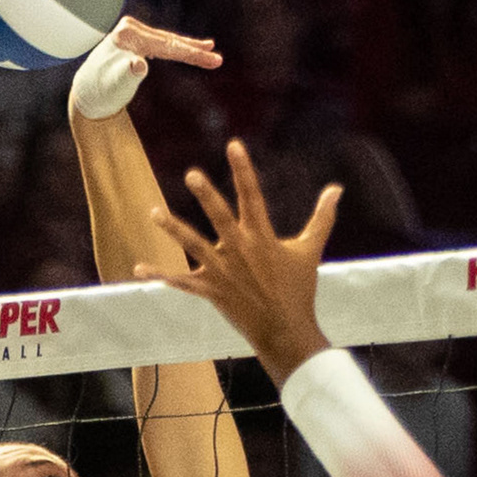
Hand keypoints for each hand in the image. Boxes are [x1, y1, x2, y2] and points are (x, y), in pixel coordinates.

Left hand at [70, 17, 222, 122]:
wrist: (86, 93)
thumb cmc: (100, 92)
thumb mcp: (114, 86)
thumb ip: (126, 74)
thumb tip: (140, 64)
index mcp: (127, 36)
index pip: (166, 46)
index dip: (192, 54)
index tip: (215, 61)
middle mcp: (128, 29)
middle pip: (168, 40)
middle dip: (194, 51)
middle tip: (218, 59)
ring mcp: (129, 33)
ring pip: (165, 40)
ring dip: (187, 46)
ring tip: (210, 47)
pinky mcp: (131, 40)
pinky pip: (158, 44)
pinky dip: (174, 47)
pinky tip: (186, 47)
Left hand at [142, 139, 340, 386]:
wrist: (286, 332)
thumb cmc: (300, 290)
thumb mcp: (311, 250)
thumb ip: (322, 218)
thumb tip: (337, 189)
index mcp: (262, 237)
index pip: (252, 195)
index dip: (243, 169)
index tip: (233, 145)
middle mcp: (240, 250)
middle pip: (220, 217)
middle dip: (206, 195)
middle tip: (191, 174)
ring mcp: (223, 271)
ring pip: (194, 245)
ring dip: (173, 228)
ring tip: (154, 212)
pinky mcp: (211, 291)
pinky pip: (182, 281)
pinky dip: (161, 275)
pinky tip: (139, 267)